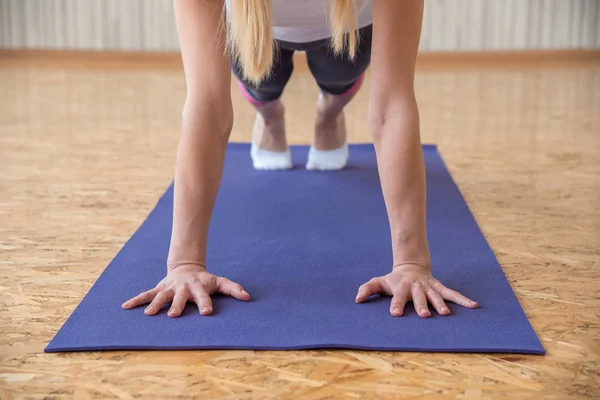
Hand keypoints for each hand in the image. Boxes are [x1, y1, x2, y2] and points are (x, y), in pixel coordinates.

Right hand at [122, 264, 250, 316]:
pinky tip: (125, 306)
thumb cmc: (205, 280)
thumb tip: (248, 297)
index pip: (204, 297)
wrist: (187, 268)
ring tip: (148, 315)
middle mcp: (183, 288)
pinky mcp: (159, 288)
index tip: (207, 313)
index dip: (206, 304)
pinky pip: (146, 294)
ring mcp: (169, 288)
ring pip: (161, 296)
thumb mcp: (220, 282)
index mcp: (198, 288)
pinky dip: (136, 300)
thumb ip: (234, 289)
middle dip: (177, 306)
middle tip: (173, 315)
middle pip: (180, 298)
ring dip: (155, 305)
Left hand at [355, 264, 477, 316]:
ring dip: (440, 304)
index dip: (397, 305)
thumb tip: (357, 299)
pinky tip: (474, 306)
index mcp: (402, 287)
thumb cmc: (394, 279)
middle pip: (419, 297)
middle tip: (424, 315)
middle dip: (421, 306)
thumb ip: (368, 289)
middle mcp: (417, 287)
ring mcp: (429, 288)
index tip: (396, 314)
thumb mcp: (379, 282)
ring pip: (436, 296)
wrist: (411, 266)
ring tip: (446, 314)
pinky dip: (463, 300)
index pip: (398, 297)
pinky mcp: (439, 288)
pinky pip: (452, 294)